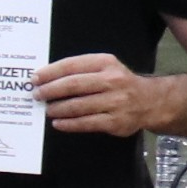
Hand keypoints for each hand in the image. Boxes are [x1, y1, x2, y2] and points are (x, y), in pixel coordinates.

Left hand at [36, 53, 173, 136]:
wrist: (151, 101)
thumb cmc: (119, 83)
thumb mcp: (105, 68)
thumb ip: (80, 69)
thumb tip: (45, 78)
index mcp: (106, 63)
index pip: (72, 65)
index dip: (50, 72)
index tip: (34, 78)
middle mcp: (113, 80)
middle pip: (73, 85)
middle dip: (50, 90)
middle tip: (37, 95)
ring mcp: (116, 102)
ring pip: (78, 106)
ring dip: (57, 108)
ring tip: (47, 110)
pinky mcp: (116, 121)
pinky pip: (86, 123)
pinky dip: (69, 124)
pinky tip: (58, 123)